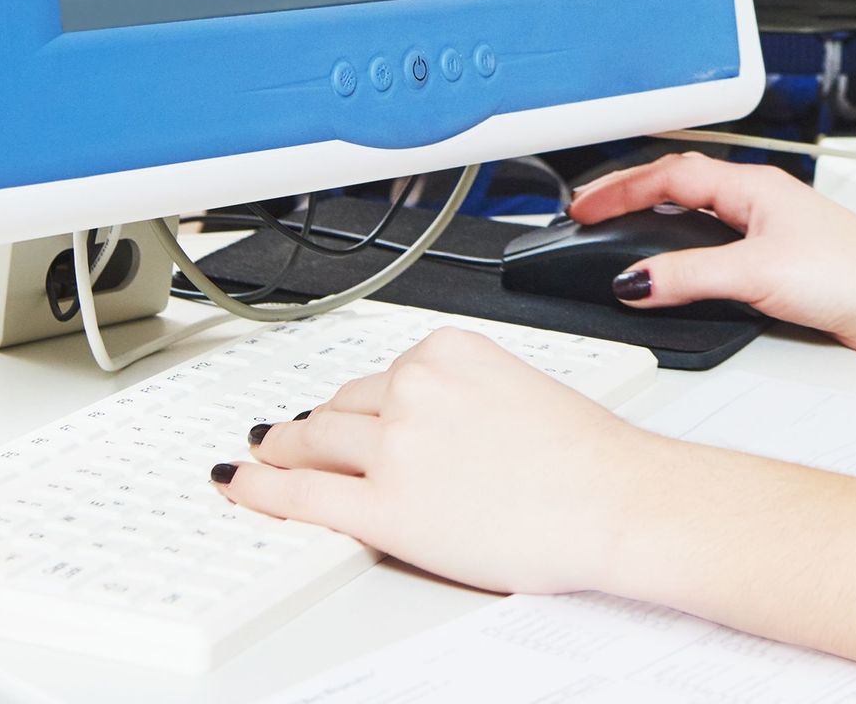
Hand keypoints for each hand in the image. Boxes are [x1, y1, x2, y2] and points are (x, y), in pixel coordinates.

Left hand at [211, 326, 662, 593]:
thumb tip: (419, 420)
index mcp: (446, 348)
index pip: (379, 374)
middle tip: (287, 436)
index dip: (355, 403)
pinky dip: (261, 488)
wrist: (614, 499)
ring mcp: (395, 446)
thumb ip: (456, 391)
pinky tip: (241, 484)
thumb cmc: (584, 455)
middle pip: (341, 406)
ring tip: (266, 458)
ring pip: (316, 443)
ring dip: (287, 452)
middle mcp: (413, 386)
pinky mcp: (385, 507)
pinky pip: (302, 494)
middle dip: (315, 426)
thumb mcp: (513, 384)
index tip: (337, 412)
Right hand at [570, 153, 855, 354]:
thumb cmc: (854, 271)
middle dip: (629, 194)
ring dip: (656, 218)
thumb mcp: (757, 273)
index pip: (669, 175)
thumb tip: (636, 281)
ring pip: (697, 213)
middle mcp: (758, 200)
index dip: (621, 189)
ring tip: (619, 232)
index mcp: (750, 185)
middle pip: (678, 184)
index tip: (585, 207)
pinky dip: (683, 251)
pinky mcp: (778, 261)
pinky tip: (676, 270)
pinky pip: (715, 245)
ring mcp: (768, 228)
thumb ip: (690, 276)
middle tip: (590, 213)